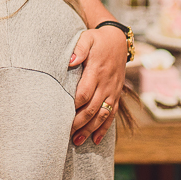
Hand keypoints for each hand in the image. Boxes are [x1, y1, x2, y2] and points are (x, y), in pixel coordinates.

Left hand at [70, 0, 128, 145]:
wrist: (118, 40)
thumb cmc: (97, 40)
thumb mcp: (87, 38)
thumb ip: (79, 49)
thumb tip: (71, 61)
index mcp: (97, 71)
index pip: (85, 93)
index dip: (74, 105)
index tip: (62, 115)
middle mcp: (106, 84)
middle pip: (93, 108)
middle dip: (80, 123)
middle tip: (66, 134)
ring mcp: (112, 91)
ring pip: (103, 115)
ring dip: (91, 129)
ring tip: (77, 140)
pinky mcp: (116, 95)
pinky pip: (112, 114)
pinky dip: (104, 128)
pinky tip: (96, 139)